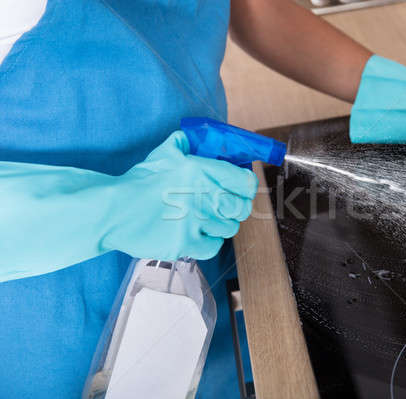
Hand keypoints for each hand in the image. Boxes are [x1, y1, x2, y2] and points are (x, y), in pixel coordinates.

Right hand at [103, 131, 258, 259]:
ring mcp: (197, 221)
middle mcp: (204, 196)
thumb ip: (181, 144)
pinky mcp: (187, 243)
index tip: (241, 189)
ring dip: (220, 225)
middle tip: (224, 207)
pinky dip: (208, 243)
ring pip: (230, 228)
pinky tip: (197, 235)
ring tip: (204, 221)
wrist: (113, 211)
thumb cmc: (137, 183)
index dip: (246, 187)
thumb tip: (188, 138)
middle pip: (243, 208)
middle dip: (236, 208)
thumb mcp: (162, 155)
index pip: (246, 182)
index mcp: (203, 171)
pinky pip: (214, 246)